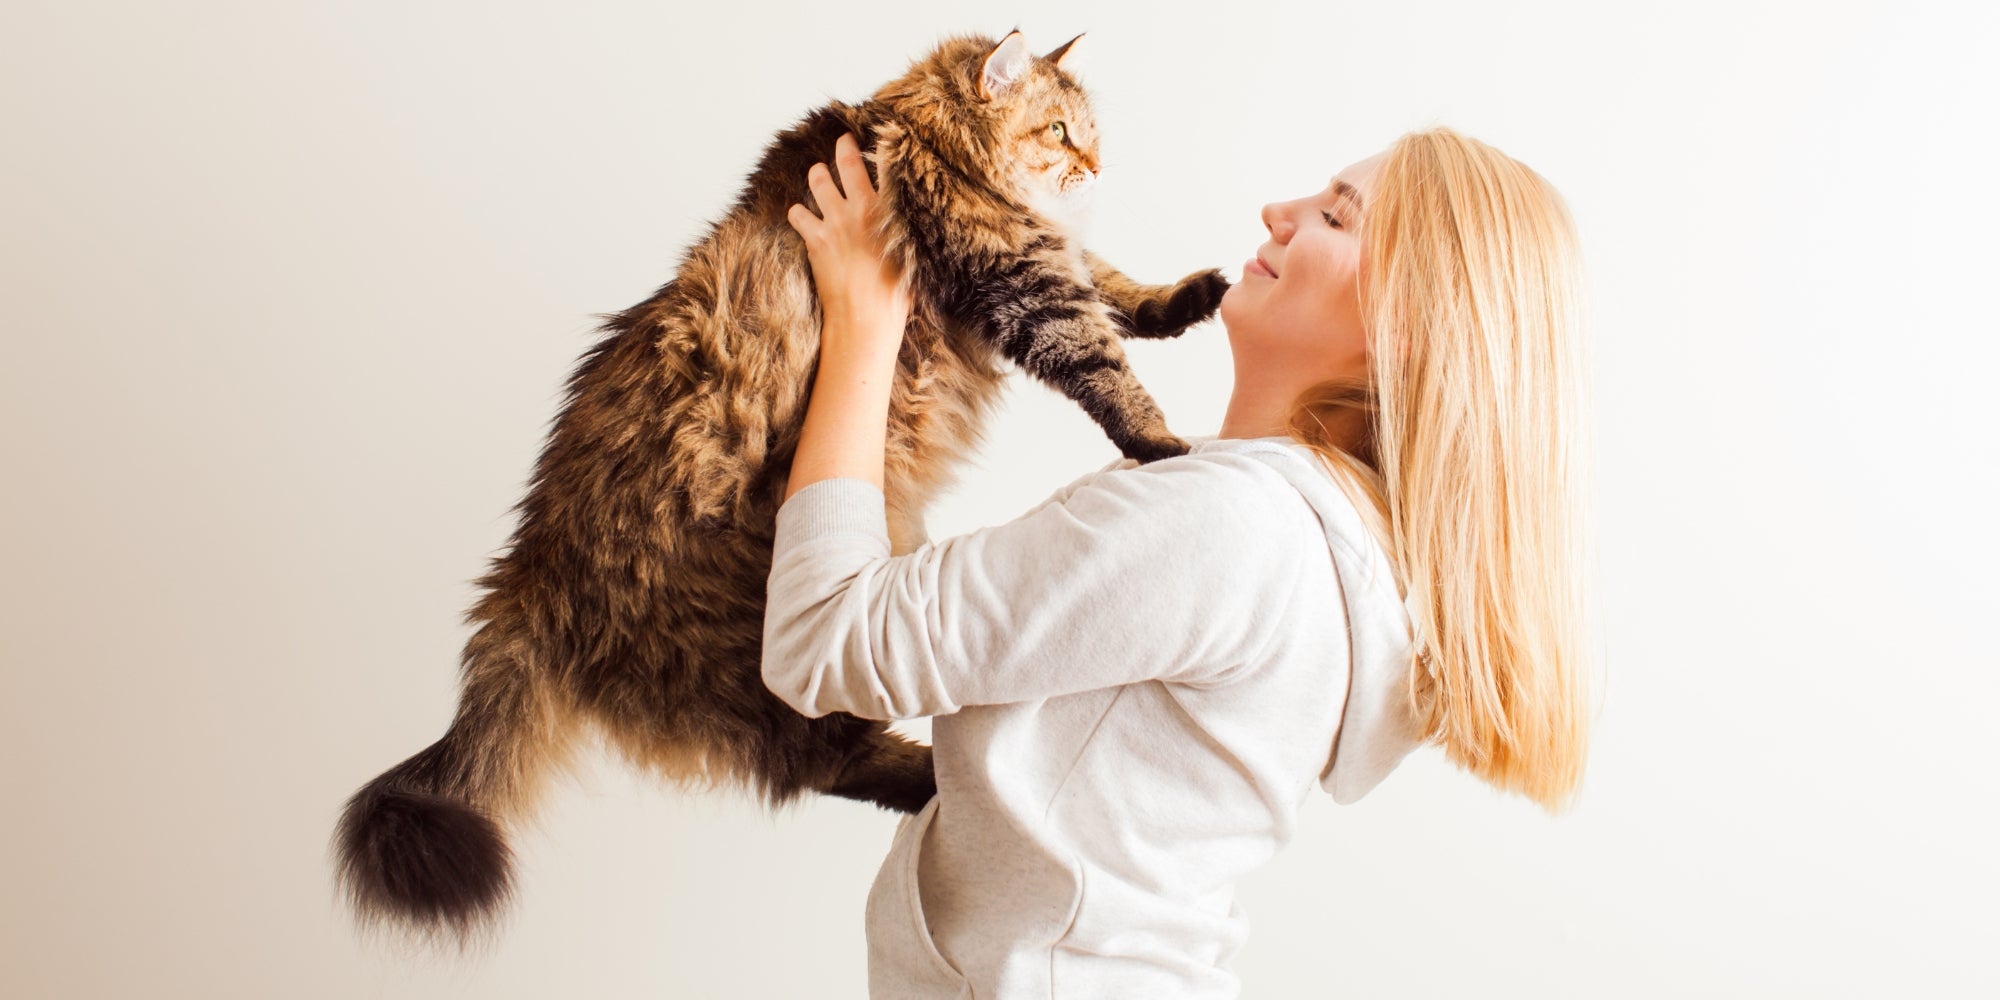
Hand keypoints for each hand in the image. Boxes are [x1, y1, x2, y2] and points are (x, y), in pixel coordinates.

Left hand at [786, 132, 911, 360]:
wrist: (865, 318)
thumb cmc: (895, 295)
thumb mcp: (913, 258)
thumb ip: (909, 232)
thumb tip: (917, 223)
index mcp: (890, 213)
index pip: (886, 167)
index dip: (882, 149)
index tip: (882, 139)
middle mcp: (861, 210)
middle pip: (848, 162)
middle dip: (844, 147)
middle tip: (844, 141)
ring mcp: (835, 222)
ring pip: (818, 180)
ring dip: (818, 175)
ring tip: (819, 175)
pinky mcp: (815, 239)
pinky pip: (797, 213)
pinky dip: (798, 212)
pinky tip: (802, 216)